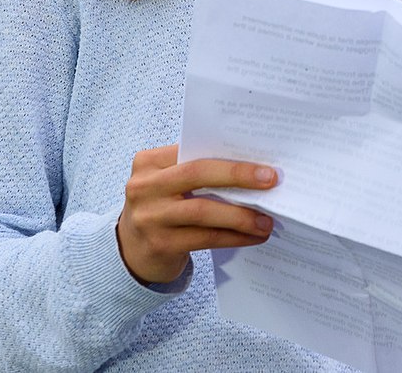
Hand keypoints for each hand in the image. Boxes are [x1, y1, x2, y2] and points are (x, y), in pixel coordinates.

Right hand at [115, 145, 278, 284]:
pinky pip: (205, 238)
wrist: (131, 251)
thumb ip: (197, 172)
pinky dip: (233, 237)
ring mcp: (149, 217)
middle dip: (238, 176)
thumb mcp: (168, 184)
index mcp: (149, 162)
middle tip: (271, 180)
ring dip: (240, 215)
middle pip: (196, 174)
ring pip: (203, 210)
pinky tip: (253, 236)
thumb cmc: (162, 208)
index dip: (229, 155)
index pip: (192, 150)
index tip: (263, 160)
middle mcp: (144, 186)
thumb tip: (252, 168)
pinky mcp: (160, 244)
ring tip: (267, 220)